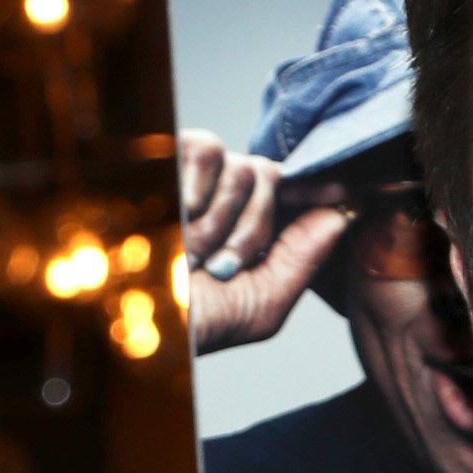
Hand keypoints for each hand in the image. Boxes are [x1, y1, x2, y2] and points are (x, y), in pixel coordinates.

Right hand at [177, 127, 349, 357]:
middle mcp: (224, 201)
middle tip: (223, 265)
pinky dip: (200, 188)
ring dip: (223, 220)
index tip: (344, 194)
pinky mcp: (167, 154)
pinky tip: (179, 216)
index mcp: (249, 233)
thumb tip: (341, 214)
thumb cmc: (189, 323)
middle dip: (258, 226)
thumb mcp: (260, 305)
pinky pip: (210, 149)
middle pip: (274, 178)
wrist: (128, 315)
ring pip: (246, 168)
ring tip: (191, 253)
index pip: (294, 196)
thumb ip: (303, 260)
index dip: (320, 190)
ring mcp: (196, 177)